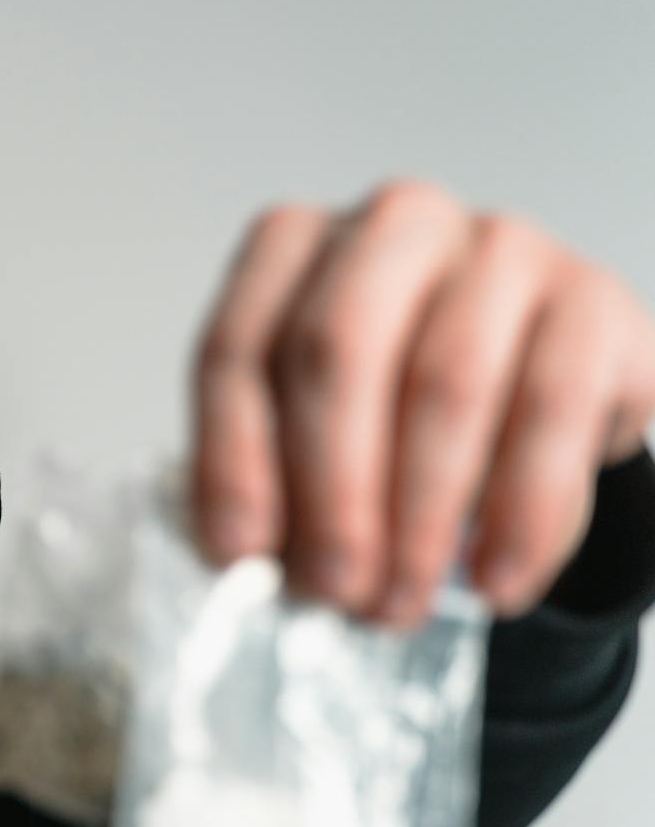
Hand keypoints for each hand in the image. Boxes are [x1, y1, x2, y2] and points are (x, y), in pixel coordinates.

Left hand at [188, 178, 654, 629]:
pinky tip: (495, 583)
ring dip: (418, 515)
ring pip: (445, 382)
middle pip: (337, 349)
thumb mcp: (310, 429)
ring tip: (399, 602)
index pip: (239, 348)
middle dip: (330, 489)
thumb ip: (269, 476)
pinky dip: (522, 515)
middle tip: (332, 589)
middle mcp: (394, 224)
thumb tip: (243, 561)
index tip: (237, 553)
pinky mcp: (594, 302)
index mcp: (295, 245)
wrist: (534, 389)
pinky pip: (553, 412)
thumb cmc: (392, 406)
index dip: (231, 457)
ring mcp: (501, 249)